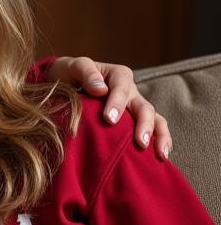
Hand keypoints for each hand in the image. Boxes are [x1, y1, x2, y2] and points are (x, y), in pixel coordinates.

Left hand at [47, 56, 171, 159]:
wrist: (65, 82)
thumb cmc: (69, 74)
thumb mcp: (73, 67)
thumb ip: (86, 73)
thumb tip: (101, 89)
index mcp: (118, 76)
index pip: (122, 87)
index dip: (117, 102)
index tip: (109, 119)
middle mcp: (131, 91)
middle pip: (144, 107)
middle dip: (144, 125)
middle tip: (140, 143)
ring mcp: (134, 107)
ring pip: (155, 119)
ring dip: (159, 136)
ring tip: (160, 154)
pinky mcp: (134, 120)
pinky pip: (153, 128)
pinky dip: (160, 141)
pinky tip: (160, 157)